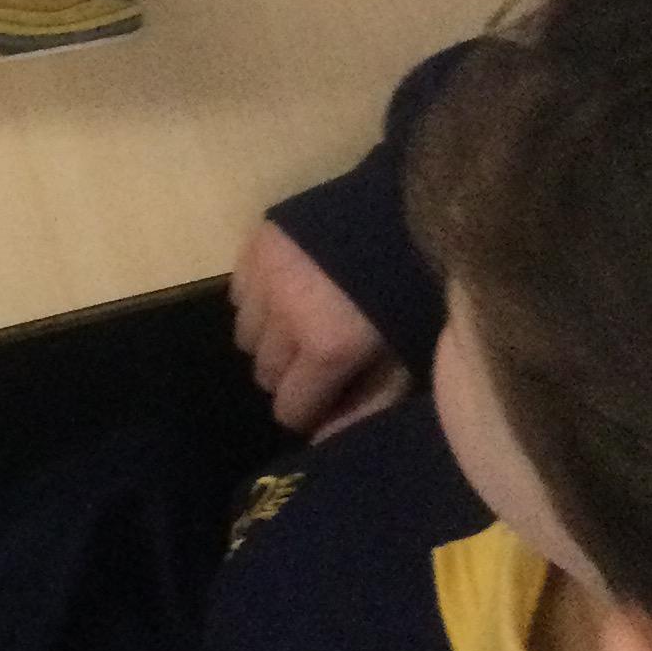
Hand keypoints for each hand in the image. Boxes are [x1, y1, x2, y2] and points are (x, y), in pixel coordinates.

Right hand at [229, 221, 406, 437]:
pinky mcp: (254, 246)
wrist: (405, 208)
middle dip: (290, 373)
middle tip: (317, 357)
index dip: (308, 408)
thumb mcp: (405, 356)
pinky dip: (258, 302)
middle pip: (265, 374)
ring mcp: (264, 278)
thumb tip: (322, 442)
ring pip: (246, 335)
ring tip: (300, 321)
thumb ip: (368, 404)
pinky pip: (238, 295)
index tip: (326, 394)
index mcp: (326, 346)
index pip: (289, 407)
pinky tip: (288, 291)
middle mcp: (284, 316)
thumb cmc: (413, 290)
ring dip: (270, 337)